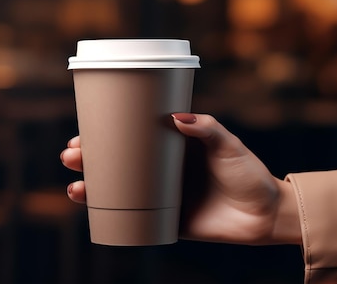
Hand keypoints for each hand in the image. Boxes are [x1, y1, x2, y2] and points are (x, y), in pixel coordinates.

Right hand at [60, 113, 300, 245]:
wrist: (265, 215)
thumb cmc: (249, 173)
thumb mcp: (228, 145)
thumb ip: (206, 128)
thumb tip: (175, 116)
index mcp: (170, 146)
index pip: (130, 136)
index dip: (103, 134)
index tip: (83, 132)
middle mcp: (160, 169)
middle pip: (115, 162)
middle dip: (87, 160)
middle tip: (72, 156)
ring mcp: (160, 195)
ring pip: (116, 189)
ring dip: (90, 188)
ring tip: (75, 187)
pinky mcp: (165, 220)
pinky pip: (131, 218)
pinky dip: (109, 216)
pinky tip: (92, 213)